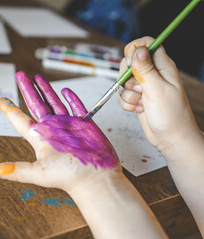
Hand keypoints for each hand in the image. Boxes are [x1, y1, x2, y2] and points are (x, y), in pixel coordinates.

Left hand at [0, 71, 120, 192]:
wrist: (96, 180)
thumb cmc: (69, 177)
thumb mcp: (38, 172)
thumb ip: (16, 170)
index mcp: (39, 137)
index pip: (20, 119)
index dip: (10, 109)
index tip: (0, 100)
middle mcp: (52, 129)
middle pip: (36, 104)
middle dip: (28, 89)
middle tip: (21, 75)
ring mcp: (68, 125)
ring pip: (54, 102)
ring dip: (46, 90)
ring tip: (38, 77)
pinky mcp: (84, 124)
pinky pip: (76, 106)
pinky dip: (71, 97)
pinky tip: (65, 90)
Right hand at [118, 36, 199, 152]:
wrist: (170, 138)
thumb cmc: (171, 115)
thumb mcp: (157, 90)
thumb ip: (145, 69)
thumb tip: (137, 50)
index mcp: (162, 66)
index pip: (146, 44)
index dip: (135, 48)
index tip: (130, 62)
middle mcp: (153, 74)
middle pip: (129, 62)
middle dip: (127, 76)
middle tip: (139, 87)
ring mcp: (144, 86)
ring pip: (123, 81)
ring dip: (127, 94)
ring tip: (142, 102)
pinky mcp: (137, 98)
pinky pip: (122, 95)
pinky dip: (127, 104)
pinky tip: (140, 110)